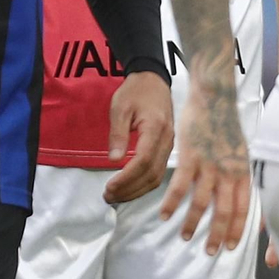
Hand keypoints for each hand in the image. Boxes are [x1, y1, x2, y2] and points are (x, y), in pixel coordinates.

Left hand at [102, 70, 173, 203]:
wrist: (153, 81)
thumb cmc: (135, 92)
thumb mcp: (120, 108)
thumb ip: (117, 134)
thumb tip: (114, 160)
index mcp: (155, 128)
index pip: (143, 161)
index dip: (127, 177)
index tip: (109, 186)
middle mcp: (167, 140)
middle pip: (152, 174)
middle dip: (129, 190)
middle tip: (108, 196)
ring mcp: (169, 145)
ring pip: (157, 177)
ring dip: (136, 191)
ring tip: (116, 196)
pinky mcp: (167, 149)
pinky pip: (158, 172)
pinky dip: (143, 184)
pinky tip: (129, 188)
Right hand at [160, 82, 251, 254]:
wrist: (214, 97)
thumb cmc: (225, 124)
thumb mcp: (240, 152)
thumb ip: (238, 174)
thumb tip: (237, 195)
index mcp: (242, 172)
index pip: (242, 208)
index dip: (236, 230)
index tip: (229, 247)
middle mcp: (228, 172)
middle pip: (224, 212)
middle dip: (216, 236)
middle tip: (208, 253)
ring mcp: (209, 165)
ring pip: (201, 203)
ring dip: (192, 224)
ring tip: (184, 237)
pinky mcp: (191, 157)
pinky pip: (180, 187)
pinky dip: (172, 204)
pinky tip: (164, 215)